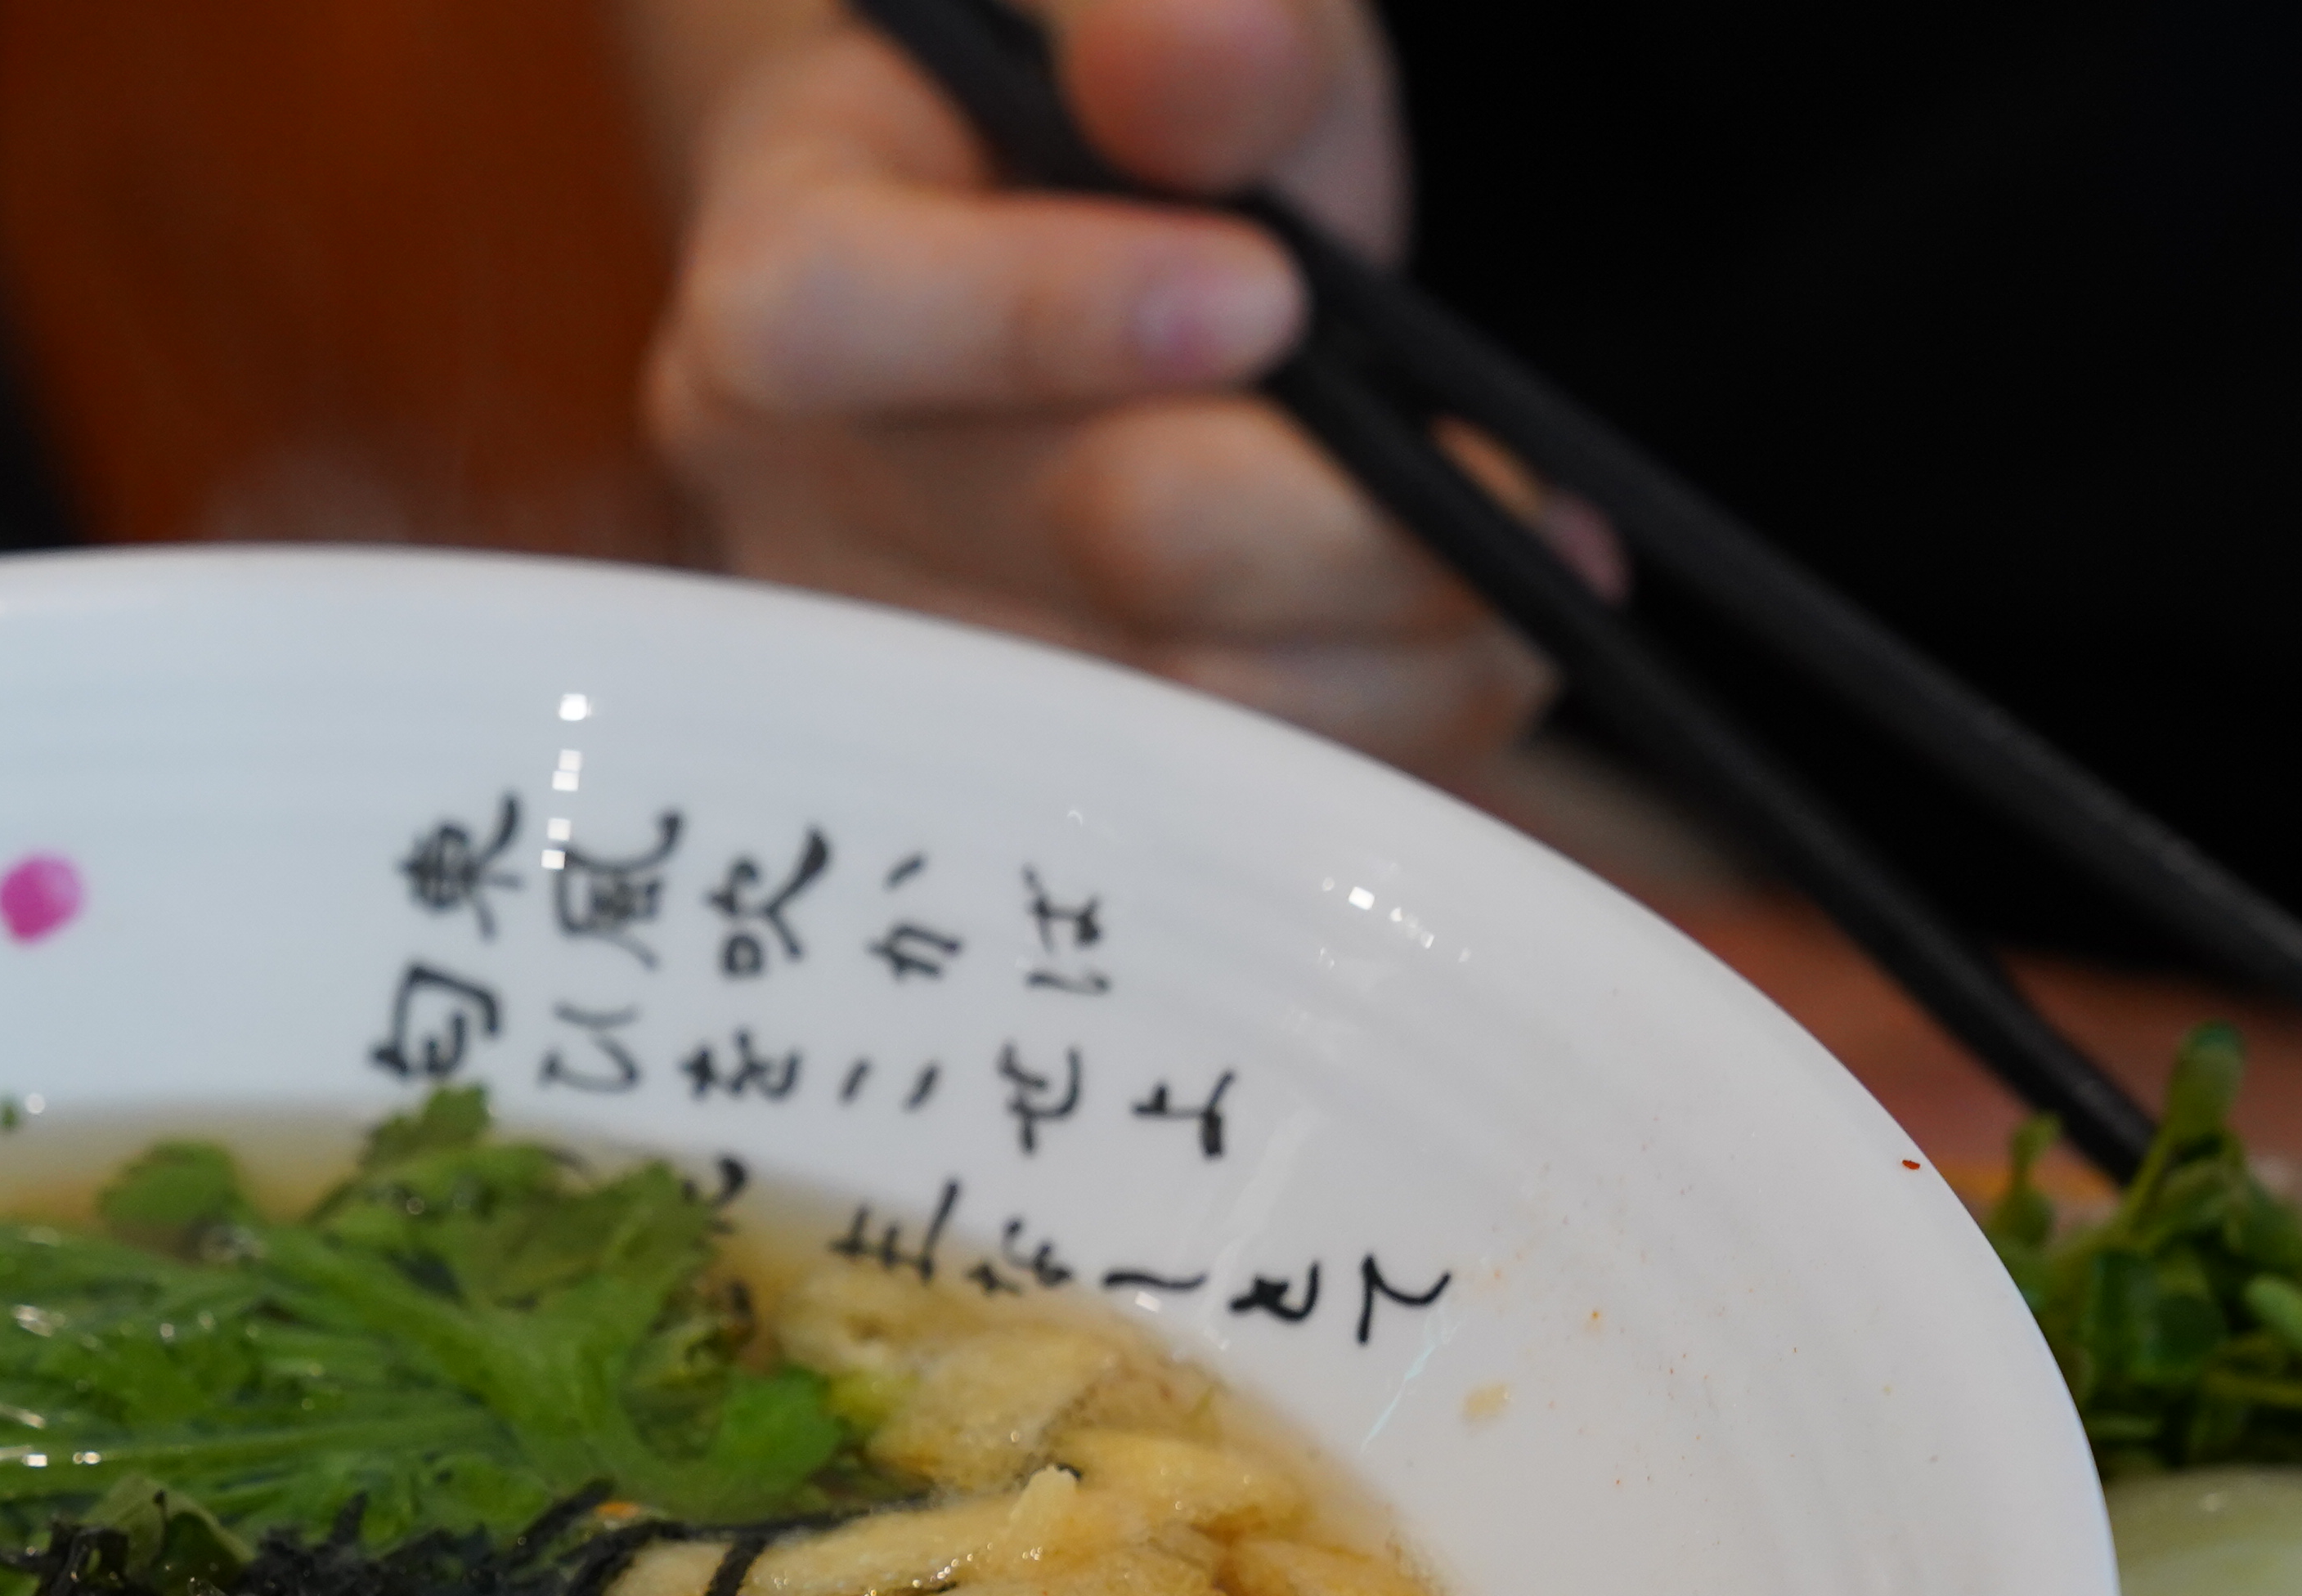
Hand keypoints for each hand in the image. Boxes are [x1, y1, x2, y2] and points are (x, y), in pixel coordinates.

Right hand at [636, 0, 1584, 789]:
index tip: (1269, 291)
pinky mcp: (1010, 793)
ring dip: (1399, 649)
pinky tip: (1462, 648)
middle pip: (1087, 538)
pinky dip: (1380, 732)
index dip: (1052, 315)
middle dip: (1341, 520)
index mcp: (779, 271)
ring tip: (1522, 561)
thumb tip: (1212, 48)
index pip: (836, 313)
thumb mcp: (1137, 20)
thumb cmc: (1105, 137)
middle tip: (1513, 488)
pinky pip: (1227, 811)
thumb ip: (1163, 25)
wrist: (1062, 290)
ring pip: (1182, 713)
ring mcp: (896, 670)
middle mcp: (789, 494)